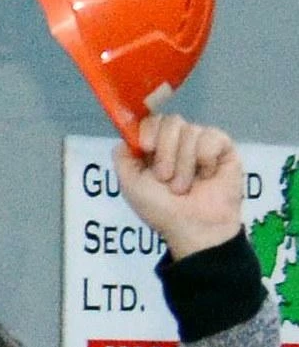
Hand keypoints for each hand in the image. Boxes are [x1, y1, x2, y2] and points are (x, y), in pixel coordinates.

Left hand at [116, 112, 245, 260]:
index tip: (146, 147)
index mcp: (155, 148)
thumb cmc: (160, 209)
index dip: (148, 130)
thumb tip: (127, 135)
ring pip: (191, 131)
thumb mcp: (130, 184)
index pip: (151, 120)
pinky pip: (212, 137)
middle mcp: (178, 142)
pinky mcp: (224, 147)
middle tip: (165, 178)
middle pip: (171, 121)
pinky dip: (205, 159)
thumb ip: (123, 157)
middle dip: (165, 152)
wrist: (192, 226)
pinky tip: (207, 175)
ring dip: (184, 164)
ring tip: (185, 186)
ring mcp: (201, 143)